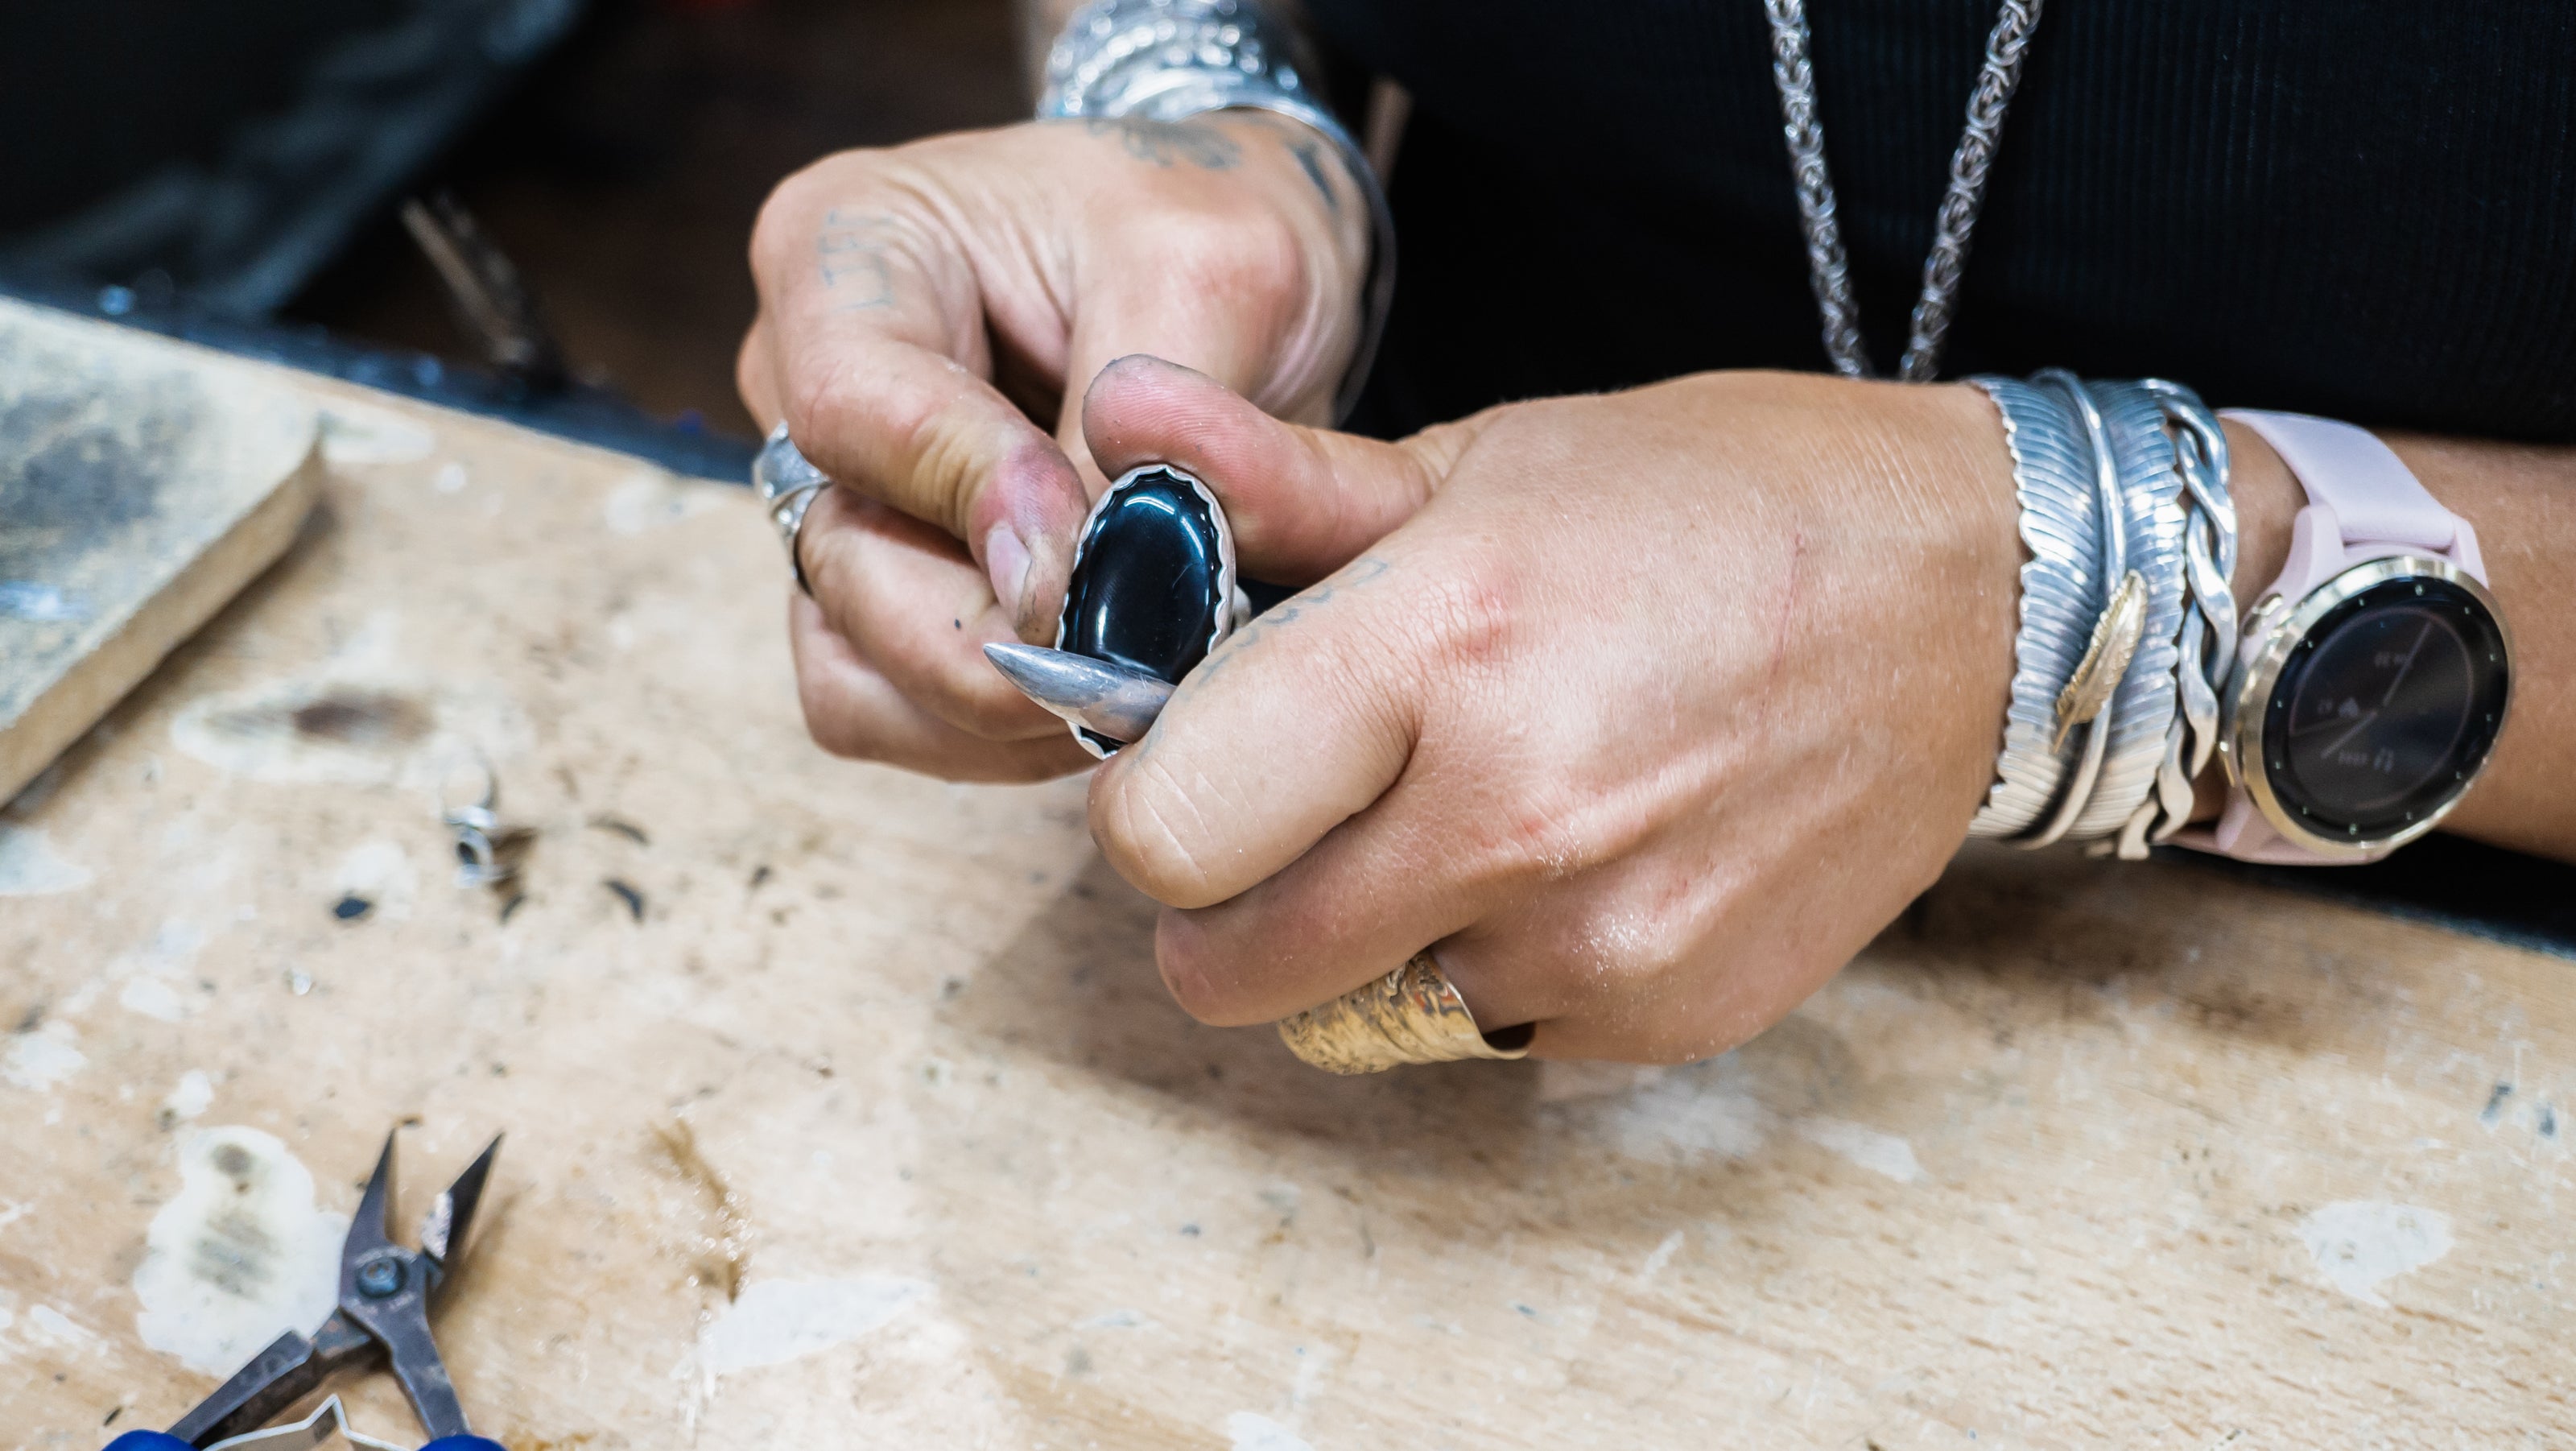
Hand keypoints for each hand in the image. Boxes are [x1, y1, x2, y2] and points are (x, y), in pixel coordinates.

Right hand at [738, 114, 1371, 779]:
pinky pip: (896, 716)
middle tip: (1152, 649)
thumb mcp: (1215, 269)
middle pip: (847, 562)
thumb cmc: (1202, 226)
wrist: (1219, 263)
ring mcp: (828, 500)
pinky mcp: (870, 600)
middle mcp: (797, 382)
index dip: (974, 499)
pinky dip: (1000, 736)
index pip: (854, 410)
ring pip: (860, 669)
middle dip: (1005, 633)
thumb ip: (1155, 417)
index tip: (1100, 549)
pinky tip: (1104, 686)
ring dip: (1007, 703)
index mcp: (845, 248)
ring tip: (1146, 670)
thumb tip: (1085, 581)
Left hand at [1080, 363, 2025, 1061]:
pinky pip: (1487, 1029)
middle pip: (1222, 968)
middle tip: (1294, 814)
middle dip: (1223, 902)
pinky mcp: (1663, 1016)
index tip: (1193, 762)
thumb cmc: (1719, 504)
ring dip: (1360, 940)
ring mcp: (1595, 940)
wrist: (1973, 604)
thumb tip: (1113, 415)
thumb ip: (1277, 483)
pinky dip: (1490, 965)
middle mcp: (1509, 818)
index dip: (1150, 802)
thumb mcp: (1488, 459)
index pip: (1162, 830)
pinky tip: (1573, 856)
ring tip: (1458, 814)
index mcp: (1439, 647)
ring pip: (1347, 1013)